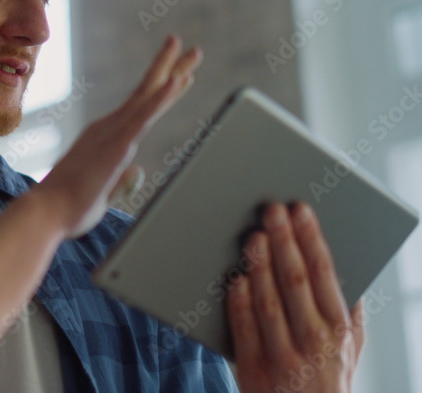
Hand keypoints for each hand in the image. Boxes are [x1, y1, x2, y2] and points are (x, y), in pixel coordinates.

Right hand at [36, 34, 200, 236]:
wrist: (47, 212)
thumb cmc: (68, 207)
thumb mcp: (103, 195)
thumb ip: (122, 182)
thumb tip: (138, 172)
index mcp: (106, 138)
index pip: (142, 109)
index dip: (163, 90)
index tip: (180, 74)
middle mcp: (110, 128)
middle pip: (148, 93)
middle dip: (171, 68)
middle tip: (193, 49)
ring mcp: (114, 133)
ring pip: (149, 96)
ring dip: (172, 72)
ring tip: (193, 52)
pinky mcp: (117, 145)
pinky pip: (144, 116)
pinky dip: (161, 97)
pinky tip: (176, 80)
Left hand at [229, 202, 364, 392]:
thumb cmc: (328, 379)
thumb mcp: (351, 347)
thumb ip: (349, 309)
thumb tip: (342, 264)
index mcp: (340, 328)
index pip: (325, 273)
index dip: (311, 238)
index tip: (300, 210)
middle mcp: (314, 341)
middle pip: (295, 280)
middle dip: (284, 241)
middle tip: (270, 210)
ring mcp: (283, 356)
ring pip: (269, 302)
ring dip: (259, 266)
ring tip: (252, 237)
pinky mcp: (254, 369)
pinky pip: (244, 329)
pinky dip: (239, 302)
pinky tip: (234, 278)